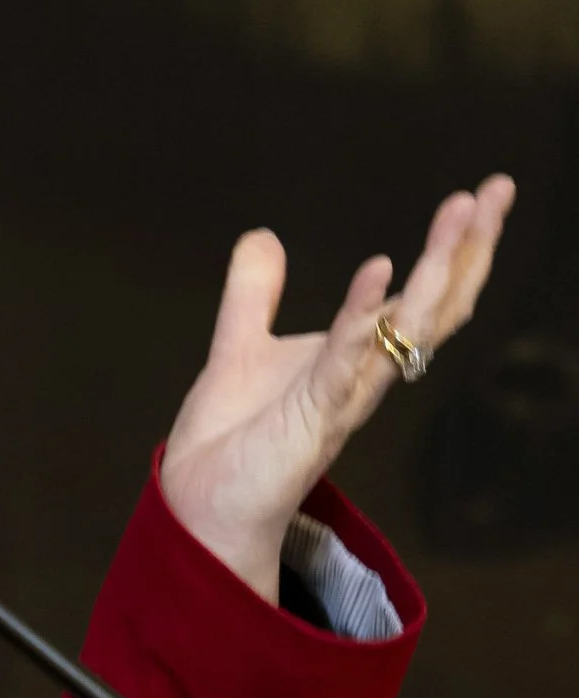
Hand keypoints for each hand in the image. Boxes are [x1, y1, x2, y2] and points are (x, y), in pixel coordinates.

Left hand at [160, 176, 515, 601]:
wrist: (199, 508)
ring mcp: (343, 398)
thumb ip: (253, 294)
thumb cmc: (231, 443)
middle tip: (497, 189)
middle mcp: (364, 377)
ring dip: (437, 271)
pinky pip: (344, 362)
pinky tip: (378, 270)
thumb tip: (263, 235)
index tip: (480, 193)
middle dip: (468, 249)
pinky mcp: (311, 419)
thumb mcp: (239, 348)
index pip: (422, 297)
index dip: (453, 248)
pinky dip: (361, 315)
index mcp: (356, 359)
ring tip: (461, 213)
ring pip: (409, 330)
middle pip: (437, 308)